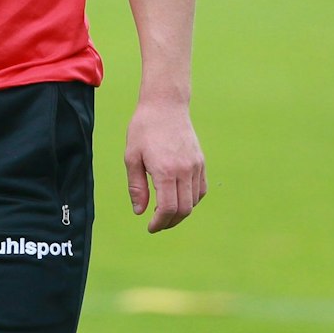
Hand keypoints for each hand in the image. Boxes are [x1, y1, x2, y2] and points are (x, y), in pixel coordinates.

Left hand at [124, 99, 205, 232]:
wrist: (166, 105)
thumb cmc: (144, 129)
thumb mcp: (132, 157)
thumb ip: (136, 186)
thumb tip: (140, 211)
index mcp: (165, 170)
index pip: (168, 208)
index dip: (160, 223)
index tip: (150, 227)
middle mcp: (184, 170)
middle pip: (184, 210)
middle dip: (170, 222)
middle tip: (157, 224)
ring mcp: (195, 166)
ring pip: (194, 202)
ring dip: (181, 213)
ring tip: (165, 212)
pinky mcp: (201, 162)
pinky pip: (201, 190)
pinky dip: (192, 200)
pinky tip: (178, 199)